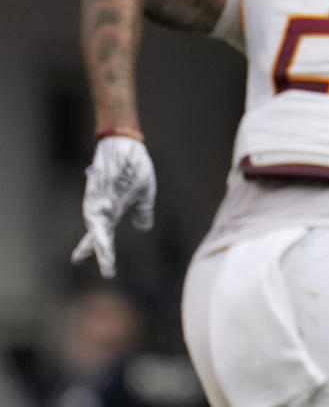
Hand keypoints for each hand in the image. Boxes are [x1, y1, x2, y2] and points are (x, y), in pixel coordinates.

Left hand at [71, 136, 156, 277]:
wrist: (126, 146)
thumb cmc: (134, 167)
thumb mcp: (144, 193)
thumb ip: (143, 211)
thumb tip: (143, 228)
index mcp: (114, 211)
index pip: (107, 237)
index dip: (105, 253)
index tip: (108, 273)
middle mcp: (103, 207)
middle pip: (97, 233)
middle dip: (98, 250)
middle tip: (102, 269)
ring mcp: (99, 198)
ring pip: (95, 222)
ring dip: (98, 237)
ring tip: (101, 250)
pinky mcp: (98, 187)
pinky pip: (96, 204)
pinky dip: (97, 217)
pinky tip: (98, 226)